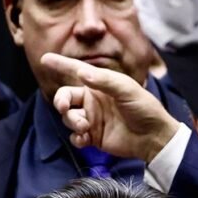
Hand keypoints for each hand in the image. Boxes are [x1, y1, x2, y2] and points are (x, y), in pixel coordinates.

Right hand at [44, 53, 180, 162]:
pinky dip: (76, 137)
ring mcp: (92, 118)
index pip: (76, 71)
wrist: (153, 137)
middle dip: (61, 101)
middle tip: (64, 107)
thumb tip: (81, 72)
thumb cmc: (144, 108)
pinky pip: (75, 136)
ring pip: (68, 117)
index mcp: (99, 84)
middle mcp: (92, 100)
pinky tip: (85, 139)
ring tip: (85, 126)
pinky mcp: (93, 136)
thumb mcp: (127, 89)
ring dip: (71, 121)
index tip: (45, 59)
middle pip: (65, 97)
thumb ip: (104, 80)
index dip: (60, 64)